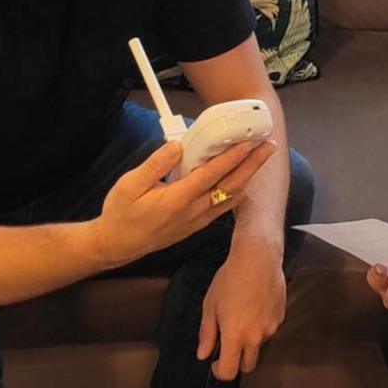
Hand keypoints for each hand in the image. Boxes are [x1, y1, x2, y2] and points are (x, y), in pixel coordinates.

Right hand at [99, 139, 277, 264]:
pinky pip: (223, 206)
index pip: (213, 174)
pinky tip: (242, 181)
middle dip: (252, 164)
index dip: (233, 157)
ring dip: (248, 177)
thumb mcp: (130, 184)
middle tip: (269, 146)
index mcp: (178, 199)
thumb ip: (156, 164)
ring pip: (231, 197)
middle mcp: (193, 211)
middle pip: (232, 185)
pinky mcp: (196, 224)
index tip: (249, 142)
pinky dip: (237, 191)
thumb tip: (178, 146)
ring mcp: (197, 220)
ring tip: (260, 159)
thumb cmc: (121, 213)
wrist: (118, 245)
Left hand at [197, 238, 285, 380]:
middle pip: (247, 366)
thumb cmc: (230, 279)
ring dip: (249, 341)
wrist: (258, 259)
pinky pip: (268, 330)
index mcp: (235, 336)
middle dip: (236, 361)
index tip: (214, 362)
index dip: (219, 372)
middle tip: (228, 344)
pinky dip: (260, 326)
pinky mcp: (280, 318)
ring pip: (259, 346)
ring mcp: (270, 328)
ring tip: (242, 316)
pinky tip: (254, 306)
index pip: (229, 371)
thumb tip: (203, 354)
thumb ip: (207, 334)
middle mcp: (255, 337)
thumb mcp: (210, 306)